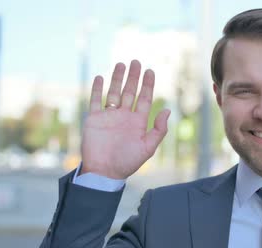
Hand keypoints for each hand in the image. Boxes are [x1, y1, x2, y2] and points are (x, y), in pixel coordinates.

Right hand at [80, 60, 170, 178]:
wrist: (104, 172)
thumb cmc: (127, 162)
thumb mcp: (148, 147)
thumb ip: (158, 130)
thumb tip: (167, 110)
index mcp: (138, 122)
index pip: (145, 99)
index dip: (148, 85)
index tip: (150, 71)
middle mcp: (124, 116)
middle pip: (130, 92)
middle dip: (133, 77)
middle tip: (136, 62)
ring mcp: (109, 116)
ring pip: (114, 93)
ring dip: (117, 79)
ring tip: (121, 64)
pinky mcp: (94, 119)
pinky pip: (96, 100)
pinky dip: (97, 89)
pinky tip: (101, 77)